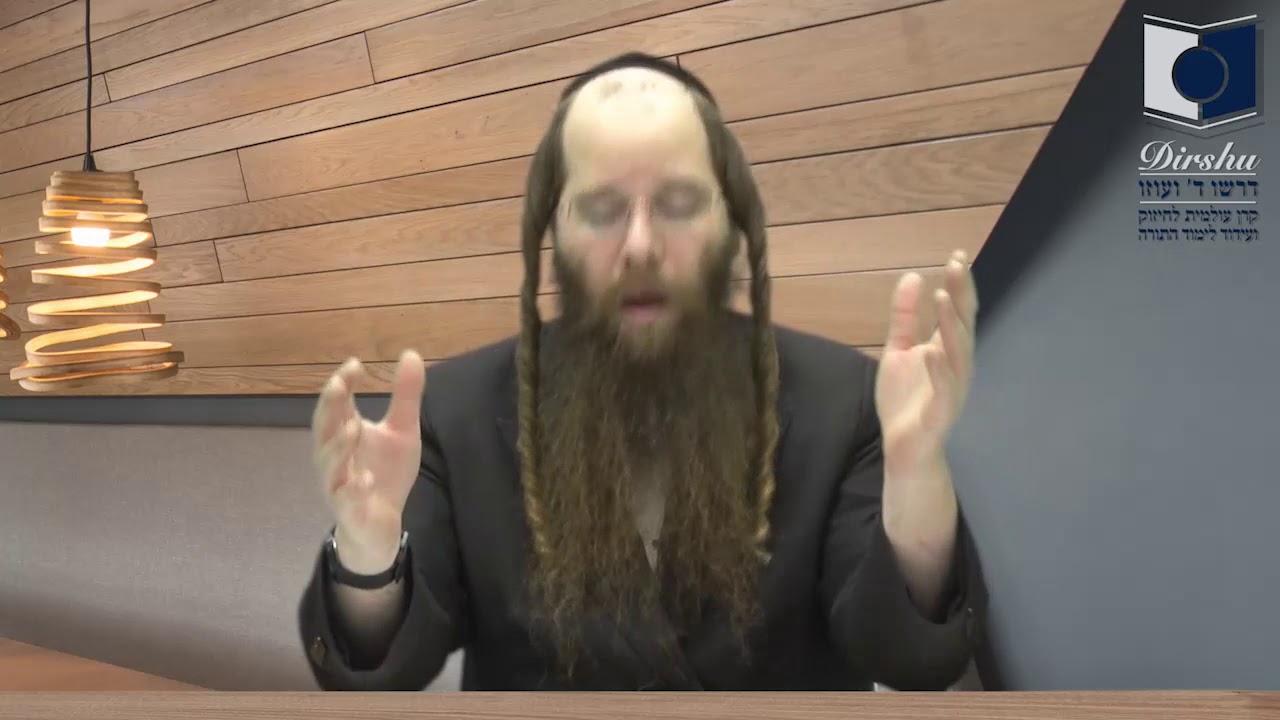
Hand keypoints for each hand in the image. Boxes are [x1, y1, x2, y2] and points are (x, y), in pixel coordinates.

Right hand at [312, 350, 425, 574]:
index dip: (342, 384)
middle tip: (338, 385)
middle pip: (325, 428)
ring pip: (331, 464)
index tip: (354, 364)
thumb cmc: (384, 473)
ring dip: (339, 446)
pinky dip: (353, 489)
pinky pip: (347, 499)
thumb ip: (405, 395)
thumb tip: (411, 353)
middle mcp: (334, 456)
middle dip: (330, 407)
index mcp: (344, 432)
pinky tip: (363, 479)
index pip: (337, 404)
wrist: (380, 524)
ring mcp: (338, 483)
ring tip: (353, 428)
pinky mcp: (349, 510)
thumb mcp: (402, 431)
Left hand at [874, 250, 977, 472]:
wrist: (904, 447)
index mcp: (948, 350)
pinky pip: (944, 389)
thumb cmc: (906, 399)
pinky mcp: (941, 412)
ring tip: (941, 296)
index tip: (957, 255)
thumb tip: (912, 275)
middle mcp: (957, 365)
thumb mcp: (898, 350)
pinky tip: (932, 350)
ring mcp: (952, 389)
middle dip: (961, 295)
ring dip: (950, 324)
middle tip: (956, 265)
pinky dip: (940, 370)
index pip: (958, 311)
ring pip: (958, 353)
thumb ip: (904, 317)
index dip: (960, 284)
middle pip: (962, 325)